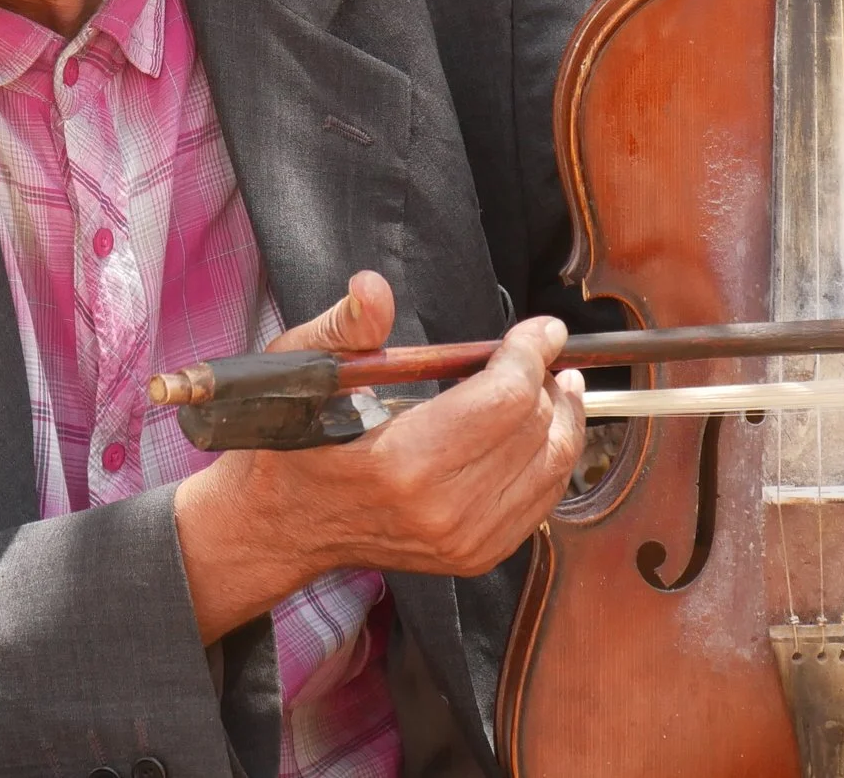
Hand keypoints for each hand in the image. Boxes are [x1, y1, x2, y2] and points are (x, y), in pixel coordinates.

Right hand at [172, 273, 584, 640]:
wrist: (281, 526)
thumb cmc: (290, 442)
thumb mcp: (302, 370)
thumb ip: (346, 328)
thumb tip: (373, 288)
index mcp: (402, 461)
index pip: (503, 399)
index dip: (531, 353)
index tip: (542, 328)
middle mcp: (441, 508)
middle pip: (535, 429)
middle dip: (547, 379)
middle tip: (543, 350)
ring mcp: (463, 539)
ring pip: (551, 467)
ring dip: (563, 417)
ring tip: (558, 383)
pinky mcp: (475, 555)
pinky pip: (541, 501)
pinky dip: (552, 459)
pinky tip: (544, 429)